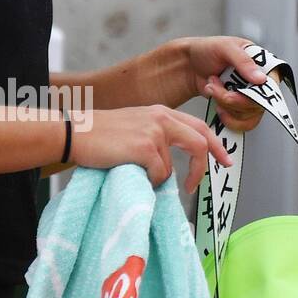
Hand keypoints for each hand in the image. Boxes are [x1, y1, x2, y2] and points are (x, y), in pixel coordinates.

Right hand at [68, 104, 234, 196]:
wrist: (73, 133)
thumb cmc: (97, 135)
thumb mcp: (133, 127)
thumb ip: (156, 138)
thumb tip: (171, 167)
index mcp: (161, 112)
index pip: (199, 126)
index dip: (215, 145)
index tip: (224, 160)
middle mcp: (162, 118)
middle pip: (199, 142)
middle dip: (203, 166)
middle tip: (196, 185)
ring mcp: (154, 132)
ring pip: (170, 167)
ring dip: (156, 178)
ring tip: (134, 173)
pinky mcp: (146, 147)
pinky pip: (158, 174)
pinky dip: (148, 181)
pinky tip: (130, 173)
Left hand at [177, 36, 273, 133]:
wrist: (189, 65)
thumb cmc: (208, 50)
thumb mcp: (225, 48)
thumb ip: (243, 62)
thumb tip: (262, 79)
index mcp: (263, 64)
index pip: (272, 84)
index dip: (259, 93)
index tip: (239, 91)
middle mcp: (261, 83)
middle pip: (259, 103)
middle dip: (232, 98)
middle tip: (214, 84)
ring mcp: (251, 97)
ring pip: (248, 114)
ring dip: (225, 104)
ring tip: (212, 88)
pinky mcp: (240, 109)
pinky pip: (242, 123)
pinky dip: (228, 118)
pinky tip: (217, 105)